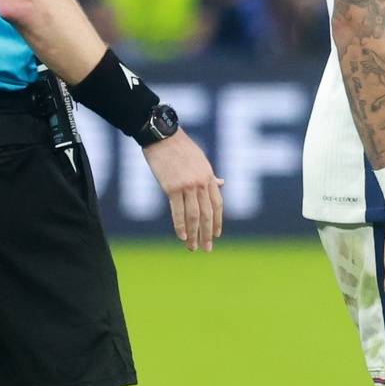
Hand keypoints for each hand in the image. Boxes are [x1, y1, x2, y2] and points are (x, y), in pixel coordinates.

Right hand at [142, 130, 223, 251]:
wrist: (163, 137)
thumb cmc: (180, 147)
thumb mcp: (201, 160)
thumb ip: (210, 175)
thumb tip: (221, 184)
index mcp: (209, 176)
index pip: (217, 204)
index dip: (218, 221)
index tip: (217, 235)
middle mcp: (201, 183)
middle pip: (208, 213)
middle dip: (208, 233)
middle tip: (207, 249)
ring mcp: (188, 185)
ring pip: (194, 215)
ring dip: (194, 234)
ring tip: (193, 247)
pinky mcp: (172, 187)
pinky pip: (178, 211)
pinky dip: (180, 225)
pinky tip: (182, 236)